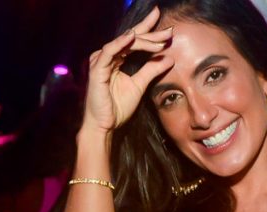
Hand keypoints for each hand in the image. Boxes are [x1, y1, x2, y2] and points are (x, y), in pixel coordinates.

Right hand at [83, 6, 174, 133]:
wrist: (104, 126)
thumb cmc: (117, 108)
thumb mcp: (139, 85)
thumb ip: (152, 70)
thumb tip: (170, 58)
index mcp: (115, 58)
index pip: (134, 41)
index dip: (150, 33)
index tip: (169, 30)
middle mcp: (106, 56)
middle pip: (130, 39)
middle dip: (150, 33)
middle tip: (169, 30)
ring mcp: (100, 61)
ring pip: (123, 43)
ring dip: (142, 40)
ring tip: (159, 39)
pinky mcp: (96, 69)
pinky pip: (109, 51)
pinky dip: (121, 43)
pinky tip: (133, 37)